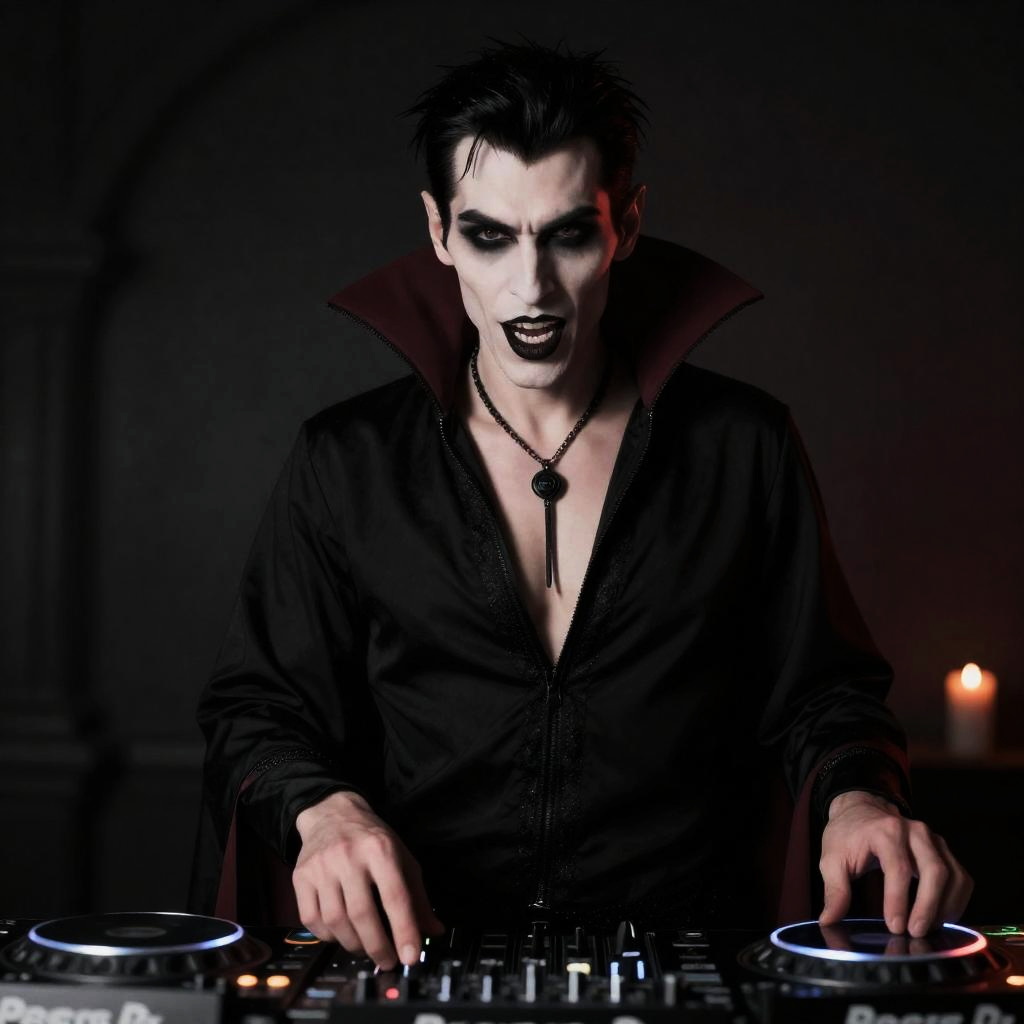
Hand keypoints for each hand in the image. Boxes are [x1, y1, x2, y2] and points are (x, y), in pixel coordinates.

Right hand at [293, 790, 443, 967]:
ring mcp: (321, 867)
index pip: (395, 895)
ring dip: (354, 944)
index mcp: (380, 849)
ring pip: (336, 921)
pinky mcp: (301, 877)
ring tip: (366, 948)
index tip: (410, 957)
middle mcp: (349, 856)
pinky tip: (341, 935)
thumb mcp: (401, 857)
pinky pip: (312, 919)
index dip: (404, 930)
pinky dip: (328, 936)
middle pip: (362, 913)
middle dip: (377, 946)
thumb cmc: (371, 838)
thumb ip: (417, 895)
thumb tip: (434, 931)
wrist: (332, 814)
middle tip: (387, 961)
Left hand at [818, 790, 972, 937]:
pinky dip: (957, 900)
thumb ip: (834, 889)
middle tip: (916, 932)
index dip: (898, 900)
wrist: (861, 809)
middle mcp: (914, 831)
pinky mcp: (943, 850)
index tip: (895, 926)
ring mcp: (933, 839)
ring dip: (946, 906)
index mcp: (885, 831)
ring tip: (929, 929)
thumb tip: (829, 920)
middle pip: (934, 870)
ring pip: (953, 875)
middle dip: (928, 906)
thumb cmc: (847, 835)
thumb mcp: (831, 858)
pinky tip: (942, 917)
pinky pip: (961, 877)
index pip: (898, 868)